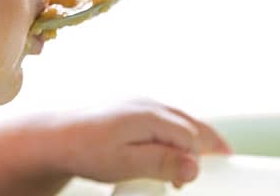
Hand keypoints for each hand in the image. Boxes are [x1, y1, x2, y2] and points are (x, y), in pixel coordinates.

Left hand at [45, 99, 231, 188]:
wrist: (54, 137)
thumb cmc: (85, 150)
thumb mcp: (125, 164)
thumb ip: (161, 163)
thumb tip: (194, 165)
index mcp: (149, 116)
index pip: (191, 136)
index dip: (202, 158)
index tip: (205, 175)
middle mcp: (147, 104)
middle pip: (190, 123)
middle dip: (208, 142)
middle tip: (225, 159)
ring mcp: (138, 104)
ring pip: (178, 119)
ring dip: (192, 137)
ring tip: (200, 159)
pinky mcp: (129, 109)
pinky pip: (163, 119)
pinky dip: (175, 132)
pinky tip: (172, 147)